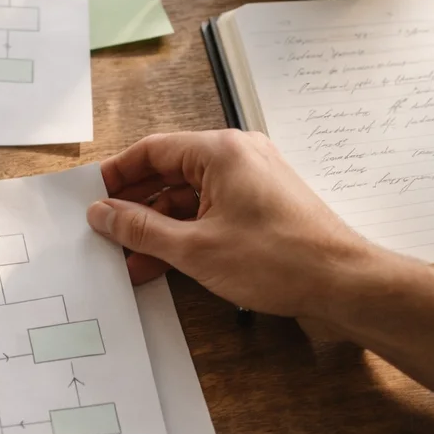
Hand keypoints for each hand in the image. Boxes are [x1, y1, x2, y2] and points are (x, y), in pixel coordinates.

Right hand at [86, 130, 377, 318]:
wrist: (342, 282)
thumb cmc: (278, 259)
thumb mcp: (193, 247)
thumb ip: (140, 228)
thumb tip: (102, 213)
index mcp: (220, 152)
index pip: (153, 150)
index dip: (117, 175)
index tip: (92, 198)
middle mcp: (237, 157)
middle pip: (169, 173)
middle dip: (135, 206)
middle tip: (104, 231)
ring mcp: (251, 181)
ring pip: (188, 197)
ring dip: (158, 227)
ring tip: (129, 260)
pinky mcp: (261, 205)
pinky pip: (210, 211)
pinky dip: (185, 233)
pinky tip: (162, 263)